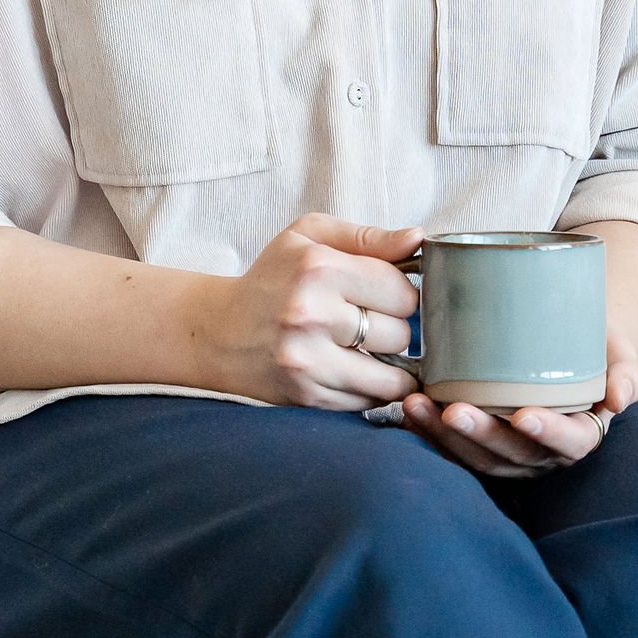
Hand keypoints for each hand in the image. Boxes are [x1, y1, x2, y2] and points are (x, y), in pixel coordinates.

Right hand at [197, 215, 422, 411]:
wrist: (218, 331)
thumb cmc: (271, 278)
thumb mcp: (309, 237)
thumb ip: (368, 237)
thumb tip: (418, 239)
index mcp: (318, 268)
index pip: (401, 290)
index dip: (401, 293)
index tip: (385, 295)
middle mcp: (312, 315)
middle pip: (401, 333)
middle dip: (394, 328)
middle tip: (371, 321)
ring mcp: (309, 360)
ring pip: (392, 376)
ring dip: (390, 365)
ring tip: (372, 350)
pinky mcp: (307, 395)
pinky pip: (369, 400)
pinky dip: (371, 388)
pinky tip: (354, 370)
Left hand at [398, 327, 637, 479]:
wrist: (568, 342)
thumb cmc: (595, 346)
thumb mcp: (619, 353)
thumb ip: (626, 372)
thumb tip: (618, 398)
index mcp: (583, 432)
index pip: (572, 442)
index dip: (549, 433)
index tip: (524, 415)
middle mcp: (545, 451)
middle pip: (515, 454)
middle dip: (482, 435)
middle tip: (455, 411)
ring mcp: (510, 452)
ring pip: (477, 456)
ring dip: (444, 435)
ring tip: (418, 404)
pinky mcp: (480, 442)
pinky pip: (453, 447)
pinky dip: (428, 431)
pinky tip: (408, 408)